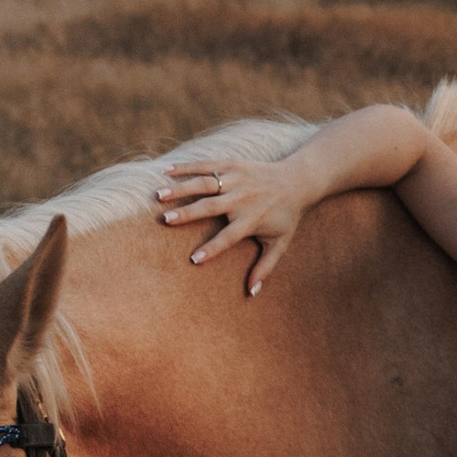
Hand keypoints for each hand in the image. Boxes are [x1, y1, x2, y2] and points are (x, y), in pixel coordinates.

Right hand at [157, 151, 308, 295]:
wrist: (298, 180)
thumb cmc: (286, 216)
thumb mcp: (280, 243)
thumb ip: (265, 267)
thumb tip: (252, 292)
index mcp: (252, 220)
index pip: (229, 237)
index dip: (212, 248)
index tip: (193, 259)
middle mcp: (242, 199)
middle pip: (211, 207)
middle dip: (187, 214)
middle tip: (165, 220)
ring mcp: (237, 179)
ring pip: (204, 183)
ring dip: (181, 188)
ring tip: (159, 195)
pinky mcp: (233, 164)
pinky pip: (207, 164)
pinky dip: (186, 166)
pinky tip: (165, 171)